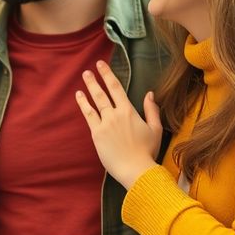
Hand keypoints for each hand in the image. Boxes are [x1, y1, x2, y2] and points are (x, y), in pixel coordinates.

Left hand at [74, 60, 161, 188]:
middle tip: (88, 70)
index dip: (108, 74)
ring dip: (88, 88)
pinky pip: (88, 115)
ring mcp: (104, 124)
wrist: (135, 169)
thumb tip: (149, 94)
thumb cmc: (147, 151)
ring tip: (84, 78)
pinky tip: (79, 96)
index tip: (101, 65)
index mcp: (129, 111)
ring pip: (94, 102)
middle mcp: (115, 114)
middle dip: (95, 79)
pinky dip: (83, 104)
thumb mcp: (155, 129)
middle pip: (102, 93)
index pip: (116, 88)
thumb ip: (151, 110)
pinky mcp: (96, 134)